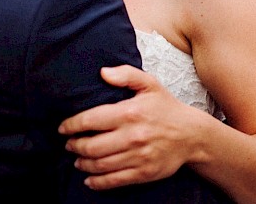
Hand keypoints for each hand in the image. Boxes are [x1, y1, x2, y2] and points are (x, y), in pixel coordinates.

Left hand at [58, 65, 202, 189]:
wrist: (192, 135)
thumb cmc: (166, 107)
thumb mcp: (150, 84)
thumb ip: (126, 74)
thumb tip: (103, 73)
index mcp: (130, 112)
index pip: (91, 120)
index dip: (72, 125)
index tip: (63, 128)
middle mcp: (132, 136)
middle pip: (92, 146)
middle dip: (74, 146)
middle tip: (68, 144)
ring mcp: (138, 157)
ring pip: (100, 165)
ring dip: (83, 163)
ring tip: (77, 159)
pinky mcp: (143, 173)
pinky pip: (114, 180)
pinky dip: (97, 182)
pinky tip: (89, 178)